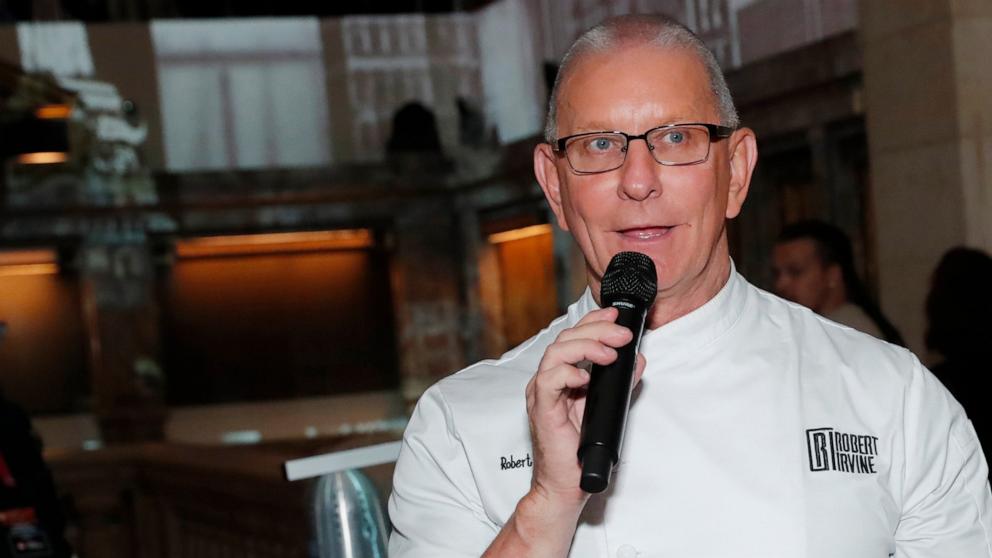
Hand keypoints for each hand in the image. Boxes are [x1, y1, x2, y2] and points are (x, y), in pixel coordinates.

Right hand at [484, 307, 646, 556]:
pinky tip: (585, 377)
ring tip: (609, 353)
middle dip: (597, 330)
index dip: (594, 321)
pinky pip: (548, 381)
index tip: (616, 315)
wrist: (566, 484)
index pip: (573, 337)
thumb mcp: (607, 407)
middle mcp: (548, 380)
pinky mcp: (542, 409)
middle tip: (622, 335)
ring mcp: (542, 394)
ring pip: (556, 353)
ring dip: (585, 347)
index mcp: (561, 375)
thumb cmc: (580, 449)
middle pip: (565, 339)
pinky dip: (567, 373)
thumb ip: (620, 381)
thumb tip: (636, 358)